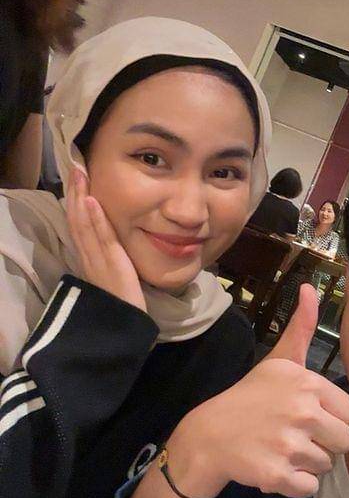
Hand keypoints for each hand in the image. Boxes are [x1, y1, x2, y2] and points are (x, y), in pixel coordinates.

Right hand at [66, 168, 145, 311]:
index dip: (74, 203)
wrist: (124, 330)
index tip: (76, 181)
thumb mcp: (113, 278)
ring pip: (84, 225)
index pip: (78, 227)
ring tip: (80, 174)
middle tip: (75, 167)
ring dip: (80, 197)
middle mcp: (89, 258)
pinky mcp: (111, 265)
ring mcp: (98, 261)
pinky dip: (95, 218)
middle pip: (76, 220)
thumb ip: (110, 261)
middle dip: (74, 193)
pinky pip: (101, 238)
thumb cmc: (123, 305)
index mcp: (89, 261)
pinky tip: (91, 200)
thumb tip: (112, 243)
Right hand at [168, 283, 348, 497]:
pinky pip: (309, 488)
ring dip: (307, 463)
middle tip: (294, 436)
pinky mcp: (277, 475)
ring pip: (326, 466)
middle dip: (323, 444)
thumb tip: (311, 286)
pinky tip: (275, 467)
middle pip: (344, 442)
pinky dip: (294, 484)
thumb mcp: (278, 360)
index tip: (307, 415)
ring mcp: (288, 444)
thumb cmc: (250, 397)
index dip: (332, 418)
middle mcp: (302, 412)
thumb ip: (302, 327)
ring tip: (280, 449)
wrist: (209, 435)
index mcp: (307, 384)